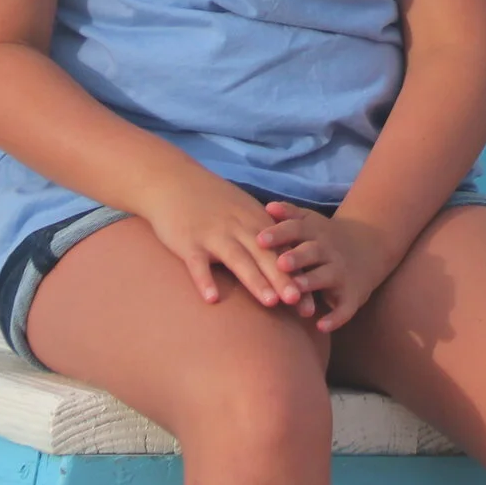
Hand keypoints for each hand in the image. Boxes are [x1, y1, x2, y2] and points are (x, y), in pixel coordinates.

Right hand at [136, 168, 301, 310]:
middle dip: (284, 280)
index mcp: (256, 222)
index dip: (297, 275)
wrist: (174, 181)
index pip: (282, 252)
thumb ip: (263, 235)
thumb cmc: (213, 202)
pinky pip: (198, 263)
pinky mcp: (189, 242)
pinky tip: (212, 299)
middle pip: (266, 256)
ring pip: (238, 259)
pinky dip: (204, 280)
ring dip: (255, 280)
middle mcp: (239, 228)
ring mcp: (214, 235)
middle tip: (300, 303)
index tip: (311, 302)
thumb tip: (285, 263)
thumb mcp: (244, 212)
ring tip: (270, 302)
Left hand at [258, 203, 400, 332]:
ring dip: (311, 283)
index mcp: (316, 233)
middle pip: (312, 252)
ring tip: (295, 291)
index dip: (279, 234)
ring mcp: (341, 273)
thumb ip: (290, 215)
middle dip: (297, 258)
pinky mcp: (352, 295)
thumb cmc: (325, 238)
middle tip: (280, 263)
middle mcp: (329, 251)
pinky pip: (344, 308)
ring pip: (326, 277)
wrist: (370, 248)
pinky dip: (335, 317)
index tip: (259, 239)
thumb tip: (267, 205)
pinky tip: (321, 326)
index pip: (297, 229)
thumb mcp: (311, 221)